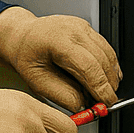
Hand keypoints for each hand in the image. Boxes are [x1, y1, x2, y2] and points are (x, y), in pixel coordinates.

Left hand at [0, 7, 121, 111]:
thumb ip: (61, 95)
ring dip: (111, 77)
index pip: (88, 66)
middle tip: (104, 103)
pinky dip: (109, 67)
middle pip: (102, 60)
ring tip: (102, 93)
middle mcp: (74, 29)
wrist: (22, 36)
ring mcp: (83, 27)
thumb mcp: (36, 81)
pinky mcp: (88, 29)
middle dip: (108, 85)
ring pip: (108, 55)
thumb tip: (83, 105)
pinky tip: (104, 79)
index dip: (101, 87)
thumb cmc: (26, 55)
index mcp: (57, 40)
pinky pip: (106, 49)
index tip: (106, 103)